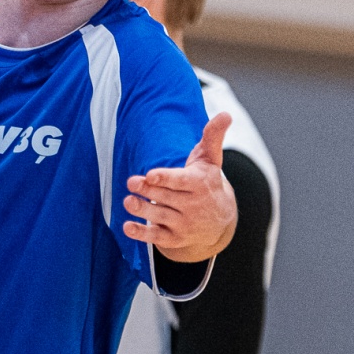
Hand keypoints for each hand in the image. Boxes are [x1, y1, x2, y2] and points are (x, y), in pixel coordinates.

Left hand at [122, 112, 235, 260]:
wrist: (219, 221)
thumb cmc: (207, 181)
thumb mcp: (211, 159)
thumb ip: (213, 136)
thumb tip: (226, 114)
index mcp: (200, 184)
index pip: (181, 181)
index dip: (166, 178)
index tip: (151, 175)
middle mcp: (193, 206)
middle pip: (167, 197)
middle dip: (149, 191)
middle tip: (131, 182)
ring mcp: (184, 224)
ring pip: (160, 216)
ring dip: (143, 210)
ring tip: (128, 201)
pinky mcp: (174, 238)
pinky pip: (156, 237)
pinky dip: (142, 234)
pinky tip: (127, 226)